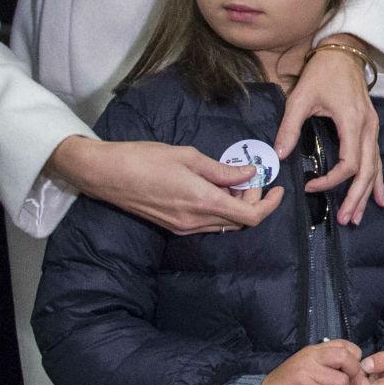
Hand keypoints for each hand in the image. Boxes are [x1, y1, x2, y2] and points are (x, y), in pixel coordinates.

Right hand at [48, 136, 284, 234]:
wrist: (106, 175)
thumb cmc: (145, 159)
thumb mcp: (188, 157)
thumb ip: (223, 170)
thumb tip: (249, 173)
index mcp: (202, 202)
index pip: (250, 217)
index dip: (269, 206)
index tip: (277, 189)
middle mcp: (195, 221)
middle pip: (240, 222)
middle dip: (252, 201)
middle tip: (249, 177)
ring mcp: (183, 227)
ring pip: (223, 224)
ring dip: (235, 206)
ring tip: (232, 180)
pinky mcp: (173, 227)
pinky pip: (207, 223)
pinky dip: (219, 209)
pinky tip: (213, 188)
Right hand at [243, 340, 362, 384]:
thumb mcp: (302, 370)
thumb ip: (321, 365)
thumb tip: (350, 368)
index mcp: (310, 351)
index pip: (344, 345)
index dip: (355, 360)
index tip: (351, 376)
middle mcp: (309, 357)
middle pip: (347, 358)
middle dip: (355, 376)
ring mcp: (306, 373)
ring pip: (342, 381)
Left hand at [277, 36, 380, 225]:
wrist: (343, 53)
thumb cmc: (321, 74)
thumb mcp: (300, 98)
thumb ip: (290, 128)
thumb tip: (277, 155)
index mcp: (352, 121)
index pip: (349, 162)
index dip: (331, 180)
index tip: (309, 185)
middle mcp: (368, 128)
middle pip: (367, 170)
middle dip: (356, 197)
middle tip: (344, 220)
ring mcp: (373, 128)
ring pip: (375, 167)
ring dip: (366, 193)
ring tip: (357, 216)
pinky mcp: (372, 128)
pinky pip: (378, 159)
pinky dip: (378, 180)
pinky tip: (379, 198)